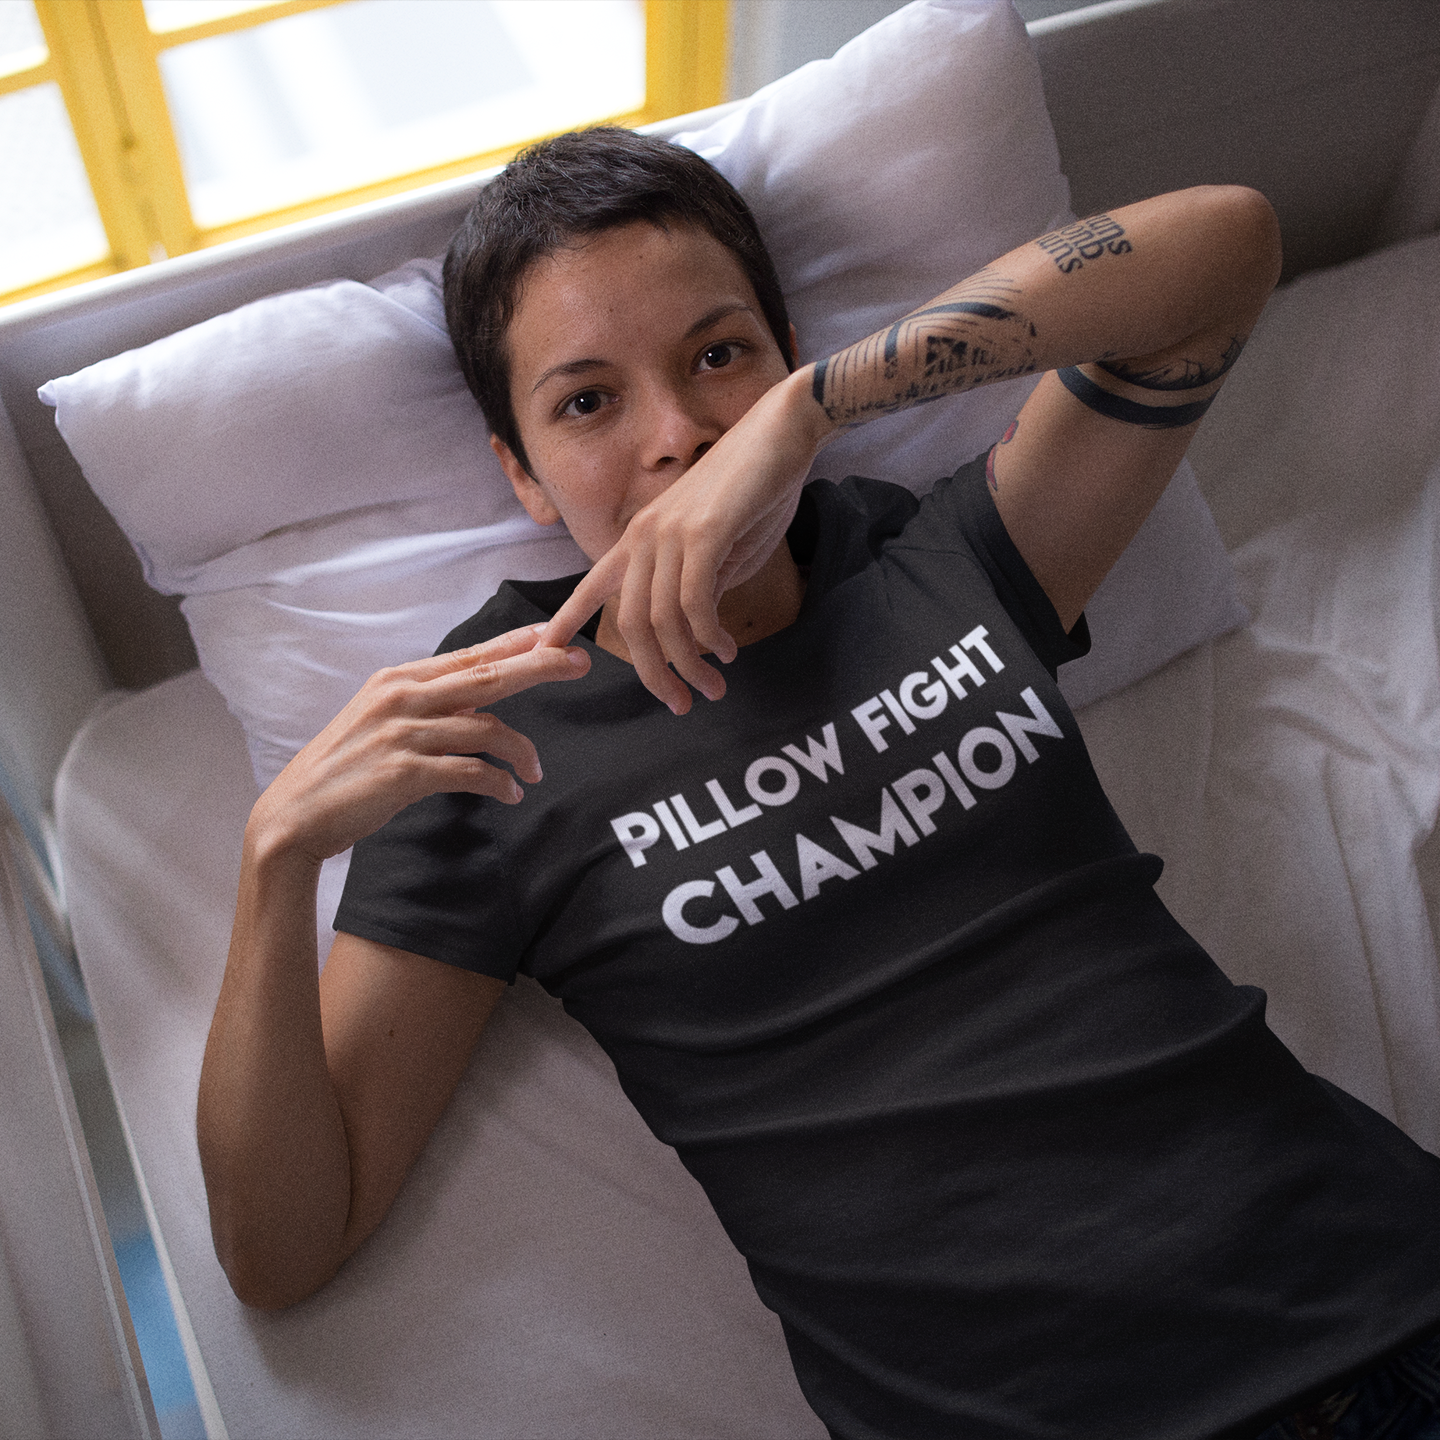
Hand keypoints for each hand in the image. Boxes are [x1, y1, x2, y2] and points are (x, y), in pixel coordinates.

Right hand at [249, 625, 589, 864]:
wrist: (296, 814)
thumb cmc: (346, 769)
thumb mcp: (383, 720)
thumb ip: (428, 704)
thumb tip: (482, 698)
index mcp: (398, 680)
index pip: (470, 655)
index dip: (517, 645)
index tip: (555, 636)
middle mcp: (401, 698)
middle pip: (487, 676)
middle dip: (539, 667)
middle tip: (578, 663)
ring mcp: (402, 734)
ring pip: (485, 728)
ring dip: (520, 751)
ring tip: (534, 773)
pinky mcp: (404, 773)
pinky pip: (470, 772)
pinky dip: (498, 783)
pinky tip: (510, 794)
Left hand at [538, 367, 828, 712]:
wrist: (783, 433)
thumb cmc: (755, 488)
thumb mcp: (720, 549)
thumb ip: (699, 585)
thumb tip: (693, 629)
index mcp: (640, 537)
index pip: (592, 585)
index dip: (566, 620)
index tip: (546, 650)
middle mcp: (644, 536)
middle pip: (629, 623)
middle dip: (652, 673)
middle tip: (678, 705)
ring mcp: (670, 534)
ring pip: (662, 621)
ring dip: (689, 664)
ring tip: (713, 688)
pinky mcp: (703, 534)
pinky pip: (695, 604)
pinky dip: (710, 637)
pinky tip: (727, 650)